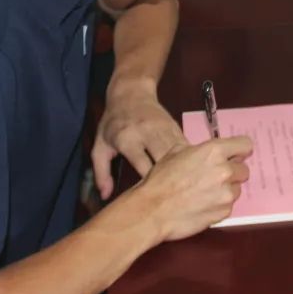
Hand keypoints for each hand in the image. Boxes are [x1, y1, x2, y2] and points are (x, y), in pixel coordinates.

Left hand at [92, 82, 185, 199]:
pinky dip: (190, 162)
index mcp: (128, 139)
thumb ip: (101, 172)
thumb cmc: (113, 122)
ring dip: (184, 173)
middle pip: (167, 162)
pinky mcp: (176, 127)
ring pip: (181, 155)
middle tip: (174, 201)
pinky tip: (193, 176)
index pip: (144, 166)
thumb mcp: (100, 145)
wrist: (131, 92)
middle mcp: (149, 133)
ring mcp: (165, 129)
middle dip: (171, 182)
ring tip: (187, 192)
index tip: (152, 201)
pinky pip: (186, 147)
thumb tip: (105, 196)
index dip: (150, 186)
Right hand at [136, 136, 253, 241]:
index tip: (234, 155)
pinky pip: (228, 205)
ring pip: (237, 188)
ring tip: (205, 193)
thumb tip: (208, 153)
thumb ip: (198, 150)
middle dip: (232, 172)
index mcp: (214, 151)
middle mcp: (225, 170)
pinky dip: (219, 205)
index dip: (239, 150)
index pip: (245, 144)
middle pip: (243, 169)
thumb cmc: (160, 180)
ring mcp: (227, 193)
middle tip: (214, 176)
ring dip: (226, 190)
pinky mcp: (225, 212)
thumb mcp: (175, 152)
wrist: (153, 210)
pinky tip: (202, 205)